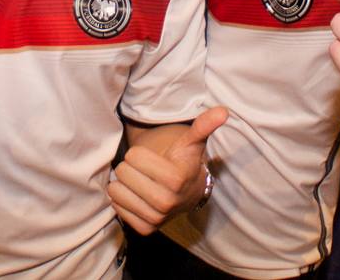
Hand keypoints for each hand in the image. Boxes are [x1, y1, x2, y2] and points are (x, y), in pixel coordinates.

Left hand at [110, 107, 226, 232]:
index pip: (133, 156)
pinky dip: (122, 199)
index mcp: (177, 178)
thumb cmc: (185, 162)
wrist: (188, 193)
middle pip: (123, 173)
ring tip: (139, 181)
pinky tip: (136, 195)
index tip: (151, 158)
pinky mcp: (146, 229)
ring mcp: (156, 218)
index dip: (139, 153)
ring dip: (123, 183)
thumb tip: (223, 111)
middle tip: (144, 170)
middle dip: (129, 167)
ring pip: (117, 191)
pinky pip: (117, 208)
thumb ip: (203, 126)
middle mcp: (167, 202)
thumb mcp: (192, 142)